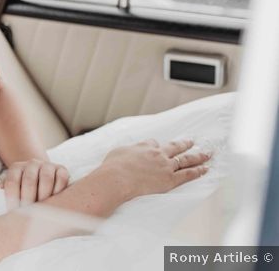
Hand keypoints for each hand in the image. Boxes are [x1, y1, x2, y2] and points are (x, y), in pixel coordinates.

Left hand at [0, 158, 69, 207]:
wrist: (43, 180)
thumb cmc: (24, 191)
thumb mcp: (14, 190)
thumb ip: (4, 193)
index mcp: (16, 168)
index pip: (12, 182)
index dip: (12, 199)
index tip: (13, 213)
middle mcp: (31, 163)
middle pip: (29, 181)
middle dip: (28, 200)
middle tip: (28, 215)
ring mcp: (47, 165)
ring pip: (46, 178)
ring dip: (44, 196)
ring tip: (42, 211)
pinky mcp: (61, 169)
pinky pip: (61, 178)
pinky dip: (58, 191)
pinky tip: (55, 202)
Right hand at [96, 139, 211, 201]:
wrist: (117, 178)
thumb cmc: (112, 167)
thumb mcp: (117, 152)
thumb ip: (128, 150)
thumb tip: (129, 151)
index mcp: (144, 146)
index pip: (153, 142)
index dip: (156, 145)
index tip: (158, 146)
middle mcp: (157, 154)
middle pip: (174, 147)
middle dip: (184, 144)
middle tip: (192, 141)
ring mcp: (165, 166)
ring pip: (186, 159)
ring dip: (198, 156)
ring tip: (207, 153)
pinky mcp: (170, 179)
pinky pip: (188, 174)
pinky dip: (198, 171)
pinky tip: (206, 168)